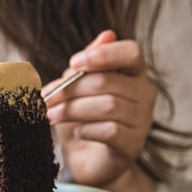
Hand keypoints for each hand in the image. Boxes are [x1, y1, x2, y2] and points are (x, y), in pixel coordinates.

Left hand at [41, 30, 155, 191]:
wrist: (87, 158)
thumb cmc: (82, 116)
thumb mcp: (78, 86)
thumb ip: (87, 64)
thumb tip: (107, 34)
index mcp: (132, 73)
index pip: (131, 52)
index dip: (103, 55)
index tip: (73, 63)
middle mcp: (144, 94)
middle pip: (107, 82)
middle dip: (70, 89)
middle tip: (46, 99)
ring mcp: (142, 121)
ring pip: (107, 106)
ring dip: (72, 110)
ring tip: (52, 115)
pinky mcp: (134, 145)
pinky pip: (110, 130)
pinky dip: (86, 129)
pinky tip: (77, 132)